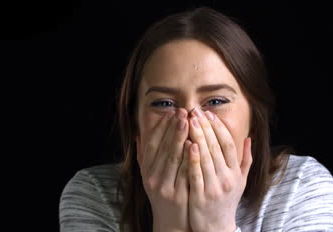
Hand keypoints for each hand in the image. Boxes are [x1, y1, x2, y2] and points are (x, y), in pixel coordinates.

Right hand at [137, 108, 191, 231]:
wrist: (171, 223)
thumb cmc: (164, 195)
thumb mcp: (150, 177)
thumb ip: (145, 157)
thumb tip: (138, 135)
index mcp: (147, 172)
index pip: (152, 145)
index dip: (161, 128)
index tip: (171, 113)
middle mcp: (153, 178)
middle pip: (163, 149)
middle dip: (173, 128)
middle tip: (182, 112)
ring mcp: (166, 187)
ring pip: (174, 159)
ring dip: (181, 138)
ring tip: (189, 122)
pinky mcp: (178, 195)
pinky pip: (185, 173)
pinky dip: (189, 157)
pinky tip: (194, 144)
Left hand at [186, 107, 251, 231]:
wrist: (216, 228)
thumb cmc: (226, 201)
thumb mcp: (240, 182)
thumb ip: (245, 160)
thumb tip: (248, 138)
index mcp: (235, 173)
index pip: (228, 144)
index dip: (219, 127)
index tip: (208, 114)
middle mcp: (227, 179)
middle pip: (216, 147)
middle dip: (205, 127)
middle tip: (195, 111)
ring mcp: (214, 188)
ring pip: (206, 157)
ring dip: (198, 137)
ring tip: (189, 121)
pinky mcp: (201, 196)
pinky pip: (196, 174)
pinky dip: (192, 159)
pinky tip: (187, 145)